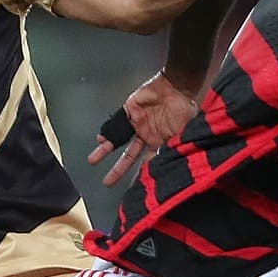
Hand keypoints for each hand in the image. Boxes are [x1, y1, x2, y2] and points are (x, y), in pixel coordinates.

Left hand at [87, 70, 198, 186]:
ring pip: (118, 141)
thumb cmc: (184, 109)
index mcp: (160, 143)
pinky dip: (107, 132)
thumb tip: (164, 164)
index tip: (133, 189)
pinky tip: (100, 140)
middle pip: (129, 157)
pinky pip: (116, 123)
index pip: (147, 163)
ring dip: (105, 151)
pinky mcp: (129, 111)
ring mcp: (137, 124)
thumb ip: (172, 147)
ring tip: (93, 161)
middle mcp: (147, 136)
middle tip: (107, 182)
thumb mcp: (183, 132)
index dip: (140, 175)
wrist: (177, 86)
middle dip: (118, 170)